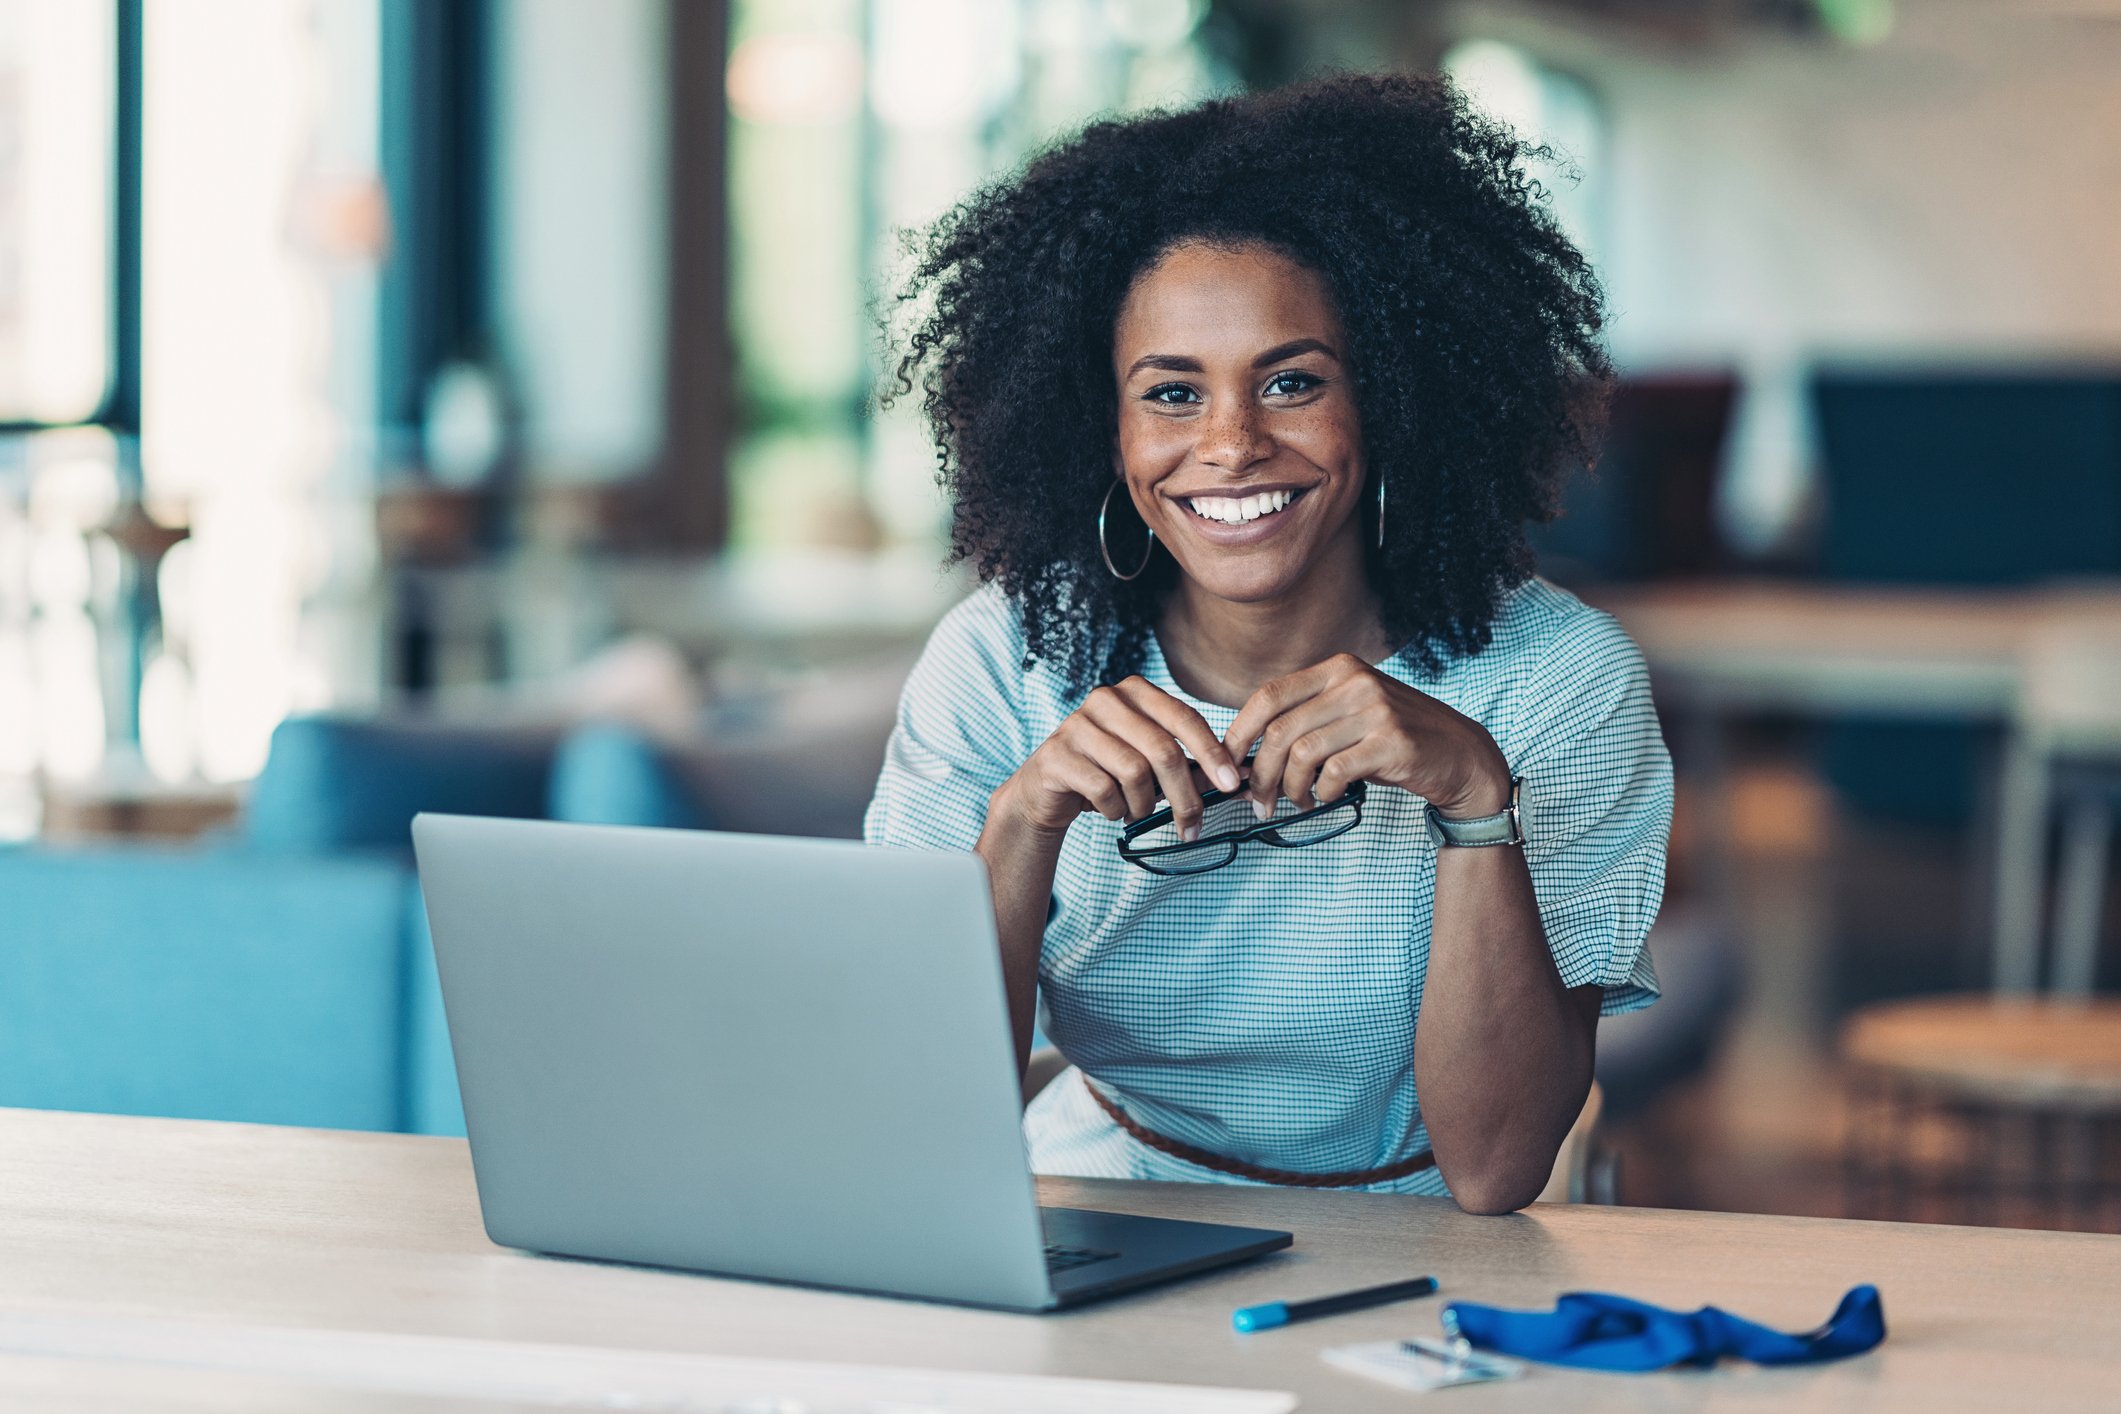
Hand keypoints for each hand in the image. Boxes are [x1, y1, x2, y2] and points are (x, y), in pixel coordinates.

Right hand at [992, 677, 1244, 842]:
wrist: (1047, 790)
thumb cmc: (1109, 773)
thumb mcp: (1152, 765)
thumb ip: (1192, 766)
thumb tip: (1242, 778)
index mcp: (1135, 692)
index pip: (1184, 718)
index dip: (1211, 752)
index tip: (1231, 784)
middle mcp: (1106, 700)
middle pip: (1162, 750)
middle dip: (1184, 795)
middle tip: (1193, 827)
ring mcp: (1077, 725)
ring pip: (1134, 772)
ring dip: (1142, 805)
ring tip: (1135, 812)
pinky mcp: (1057, 755)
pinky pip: (1103, 790)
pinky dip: (1115, 810)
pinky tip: (1110, 810)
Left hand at [1222, 653, 1509, 819]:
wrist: (1460, 755)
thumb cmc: (1393, 741)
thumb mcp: (1348, 716)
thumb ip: (1305, 723)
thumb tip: (1243, 755)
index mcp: (1338, 669)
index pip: (1269, 696)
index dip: (1238, 732)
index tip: (1226, 763)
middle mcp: (1355, 682)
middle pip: (1279, 730)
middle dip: (1259, 773)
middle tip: (1258, 802)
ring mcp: (1375, 710)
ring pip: (1301, 754)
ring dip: (1289, 789)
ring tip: (1297, 803)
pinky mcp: (1392, 742)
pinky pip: (1334, 772)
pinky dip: (1322, 792)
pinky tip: (1327, 798)